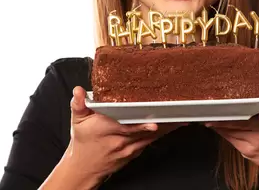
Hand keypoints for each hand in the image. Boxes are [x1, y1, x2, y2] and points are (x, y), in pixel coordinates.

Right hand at [67, 87, 183, 180]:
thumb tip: (78, 91)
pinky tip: (172, 126)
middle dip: (161, 123)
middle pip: (145, 131)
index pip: (126, 127)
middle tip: (177, 115)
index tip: (153, 122)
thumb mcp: (77, 120)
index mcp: (106, 129)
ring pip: (151, 137)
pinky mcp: (134, 153)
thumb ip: (79, 104)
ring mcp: (129, 148)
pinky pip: (151, 142)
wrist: (85, 168)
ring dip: (166, 129)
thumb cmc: (84, 142)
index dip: (141, 125)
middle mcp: (120, 140)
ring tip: (181, 119)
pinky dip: (161, 134)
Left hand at [205, 62, 258, 174]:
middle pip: (239, 117)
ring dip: (217, 120)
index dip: (242, 103)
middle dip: (222, 112)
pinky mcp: (247, 150)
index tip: (226, 99)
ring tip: (204, 110)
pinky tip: (211, 122)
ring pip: (231, 127)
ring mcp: (256, 140)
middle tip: (207, 104)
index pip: (257, 104)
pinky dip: (220, 129)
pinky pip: (229, 137)